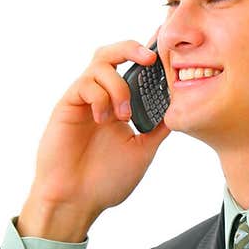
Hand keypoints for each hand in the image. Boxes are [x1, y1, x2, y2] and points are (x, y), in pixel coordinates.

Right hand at [18, 37, 170, 239]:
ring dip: (118, 86)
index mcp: (119, 106)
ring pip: (101, 64)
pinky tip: (103, 120)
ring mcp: (83, 100)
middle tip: (150, 58)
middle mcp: (101, 98)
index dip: (147, 55)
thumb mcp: (143, 151)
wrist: (76, 200)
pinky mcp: (68, 105)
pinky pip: (86, 83)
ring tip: (124, 115)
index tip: (166, 50)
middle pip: (112, 54)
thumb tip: (180, 110)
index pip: (133, 70)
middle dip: (132, 48)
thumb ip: (157, 128)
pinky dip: (100, 97)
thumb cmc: (105, 181)